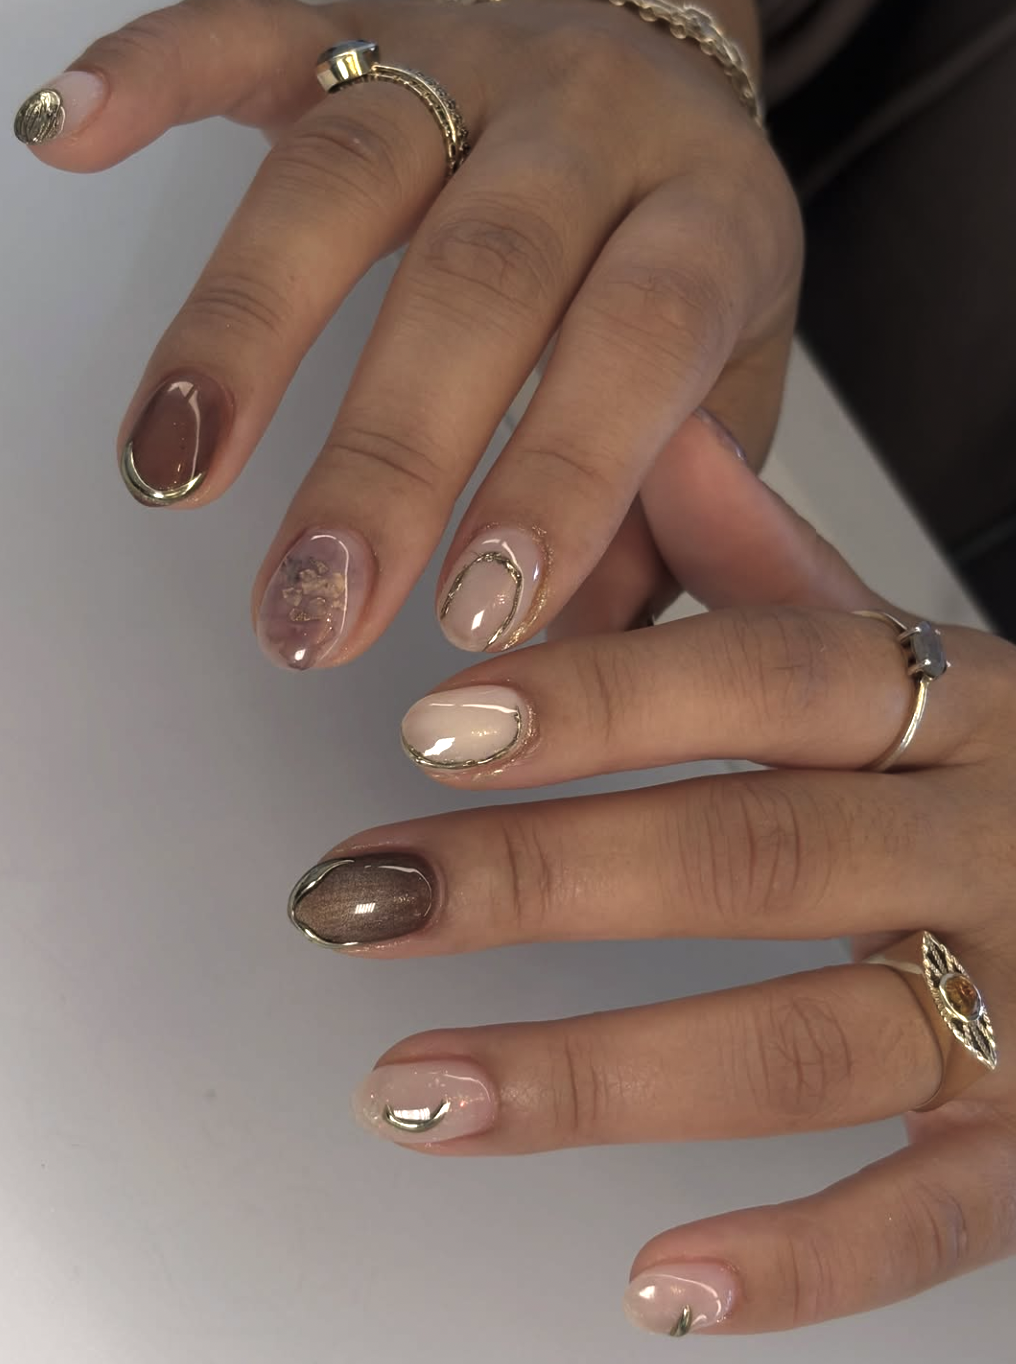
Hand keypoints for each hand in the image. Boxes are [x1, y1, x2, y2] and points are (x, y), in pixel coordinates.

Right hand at [17, 0, 799, 664]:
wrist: (669, 72)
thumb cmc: (691, 264)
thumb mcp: (731, 392)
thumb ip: (672, 521)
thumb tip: (577, 656)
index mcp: (707, 222)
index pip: (642, 339)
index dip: (561, 476)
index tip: (477, 618)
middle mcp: (589, 129)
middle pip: (481, 278)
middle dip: (387, 457)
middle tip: (315, 605)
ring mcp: (468, 65)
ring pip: (348, 171)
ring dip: (247, 325)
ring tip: (177, 468)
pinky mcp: (363, 28)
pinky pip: (253, 29)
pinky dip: (156, 74)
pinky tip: (69, 134)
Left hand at [286, 422, 1015, 1336]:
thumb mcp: (927, 661)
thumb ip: (785, 571)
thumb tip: (668, 438)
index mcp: (959, 708)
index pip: (770, 677)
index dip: (602, 698)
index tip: (433, 726)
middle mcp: (990, 841)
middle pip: (755, 854)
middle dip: (542, 881)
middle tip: (363, 902)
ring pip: (805, 1041)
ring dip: (598, 1074)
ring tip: (415, 1092)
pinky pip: (929, 1216)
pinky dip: (800, 1263)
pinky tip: (658, 1286)